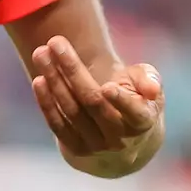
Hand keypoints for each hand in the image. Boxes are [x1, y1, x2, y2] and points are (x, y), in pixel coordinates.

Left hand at [31, 35, 163, 157]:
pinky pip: (57, 125)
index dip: (122, 101)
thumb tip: (151, 89)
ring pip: (72, 111)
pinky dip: (46, 103)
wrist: (124, 139)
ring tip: (40, 54)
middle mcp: (120, 138)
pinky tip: (39, 80)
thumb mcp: (148, 88)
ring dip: (54, 80)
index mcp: (143, 122)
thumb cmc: (136, 101)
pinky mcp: (76, 148)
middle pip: (93, 102)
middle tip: (54, 42)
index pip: (135, 113)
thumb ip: (150, 80)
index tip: (108, 85)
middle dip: (72, 69)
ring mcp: (97, 145)